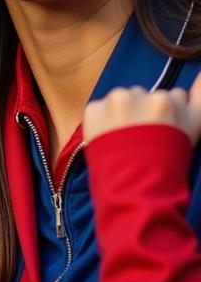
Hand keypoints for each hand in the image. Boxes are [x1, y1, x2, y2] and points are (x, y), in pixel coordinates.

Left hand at [84, 72, 200, 147]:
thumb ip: (199, 97)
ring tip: (125, 137)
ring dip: (120, 112)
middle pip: (141, 95)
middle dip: (142, 110)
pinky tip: (109, 136)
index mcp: (163, 100)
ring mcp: (110, 102)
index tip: (163, 131)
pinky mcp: (91, 110)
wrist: (137, 186)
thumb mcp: (194, 126)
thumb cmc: (170, 158)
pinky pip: (99, 108)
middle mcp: (135, 95)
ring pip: (119, 99)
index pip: (167, 97)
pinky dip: (102, 120)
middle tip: (143, 135)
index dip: (165, 115)